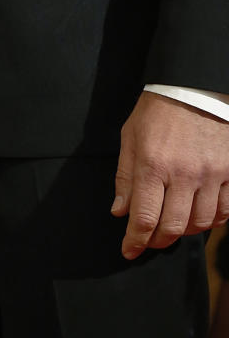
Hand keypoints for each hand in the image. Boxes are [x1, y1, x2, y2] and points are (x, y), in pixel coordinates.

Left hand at [112, 91, 228, 258]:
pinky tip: (199, 216)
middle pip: (173, 227)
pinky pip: (224, 212)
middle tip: (150, 240)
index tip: (129, 250)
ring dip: (184, 232)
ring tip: (173, 225)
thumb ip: (125, 176)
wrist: (194, 87)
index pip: (144, 218)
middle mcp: (183, 174)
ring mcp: (211, 174)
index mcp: (153, 164)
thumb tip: (120, 211)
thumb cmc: (158, 110)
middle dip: (158, 241)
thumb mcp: (130, 136)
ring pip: (200, 224)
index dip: (136, 241)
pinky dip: (211, 221)